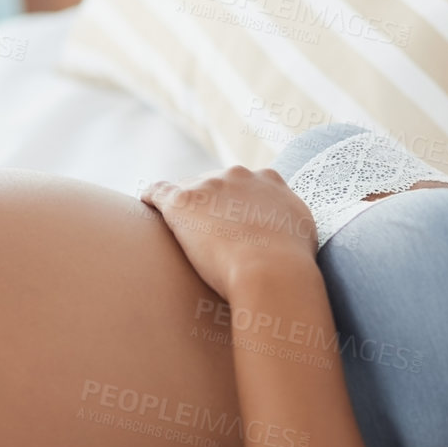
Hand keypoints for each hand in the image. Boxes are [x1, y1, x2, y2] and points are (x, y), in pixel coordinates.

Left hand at [139, 165, 316, 298]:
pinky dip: (151, 197)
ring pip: (187, 187)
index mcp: (269, 180)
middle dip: (208, 202)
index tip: (229, 219)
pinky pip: (158, 191)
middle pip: (214, 182)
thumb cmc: (289, 262)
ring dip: (182, 204)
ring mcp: (209, 185)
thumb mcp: (301, 230)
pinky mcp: (182, 202)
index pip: (244, 183)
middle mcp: (239, 175)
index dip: (235, 201)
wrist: (271, 272)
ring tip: (171, 223)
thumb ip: (287, 218)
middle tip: (202, 229)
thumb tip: (281, 224)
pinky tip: (146, 204)